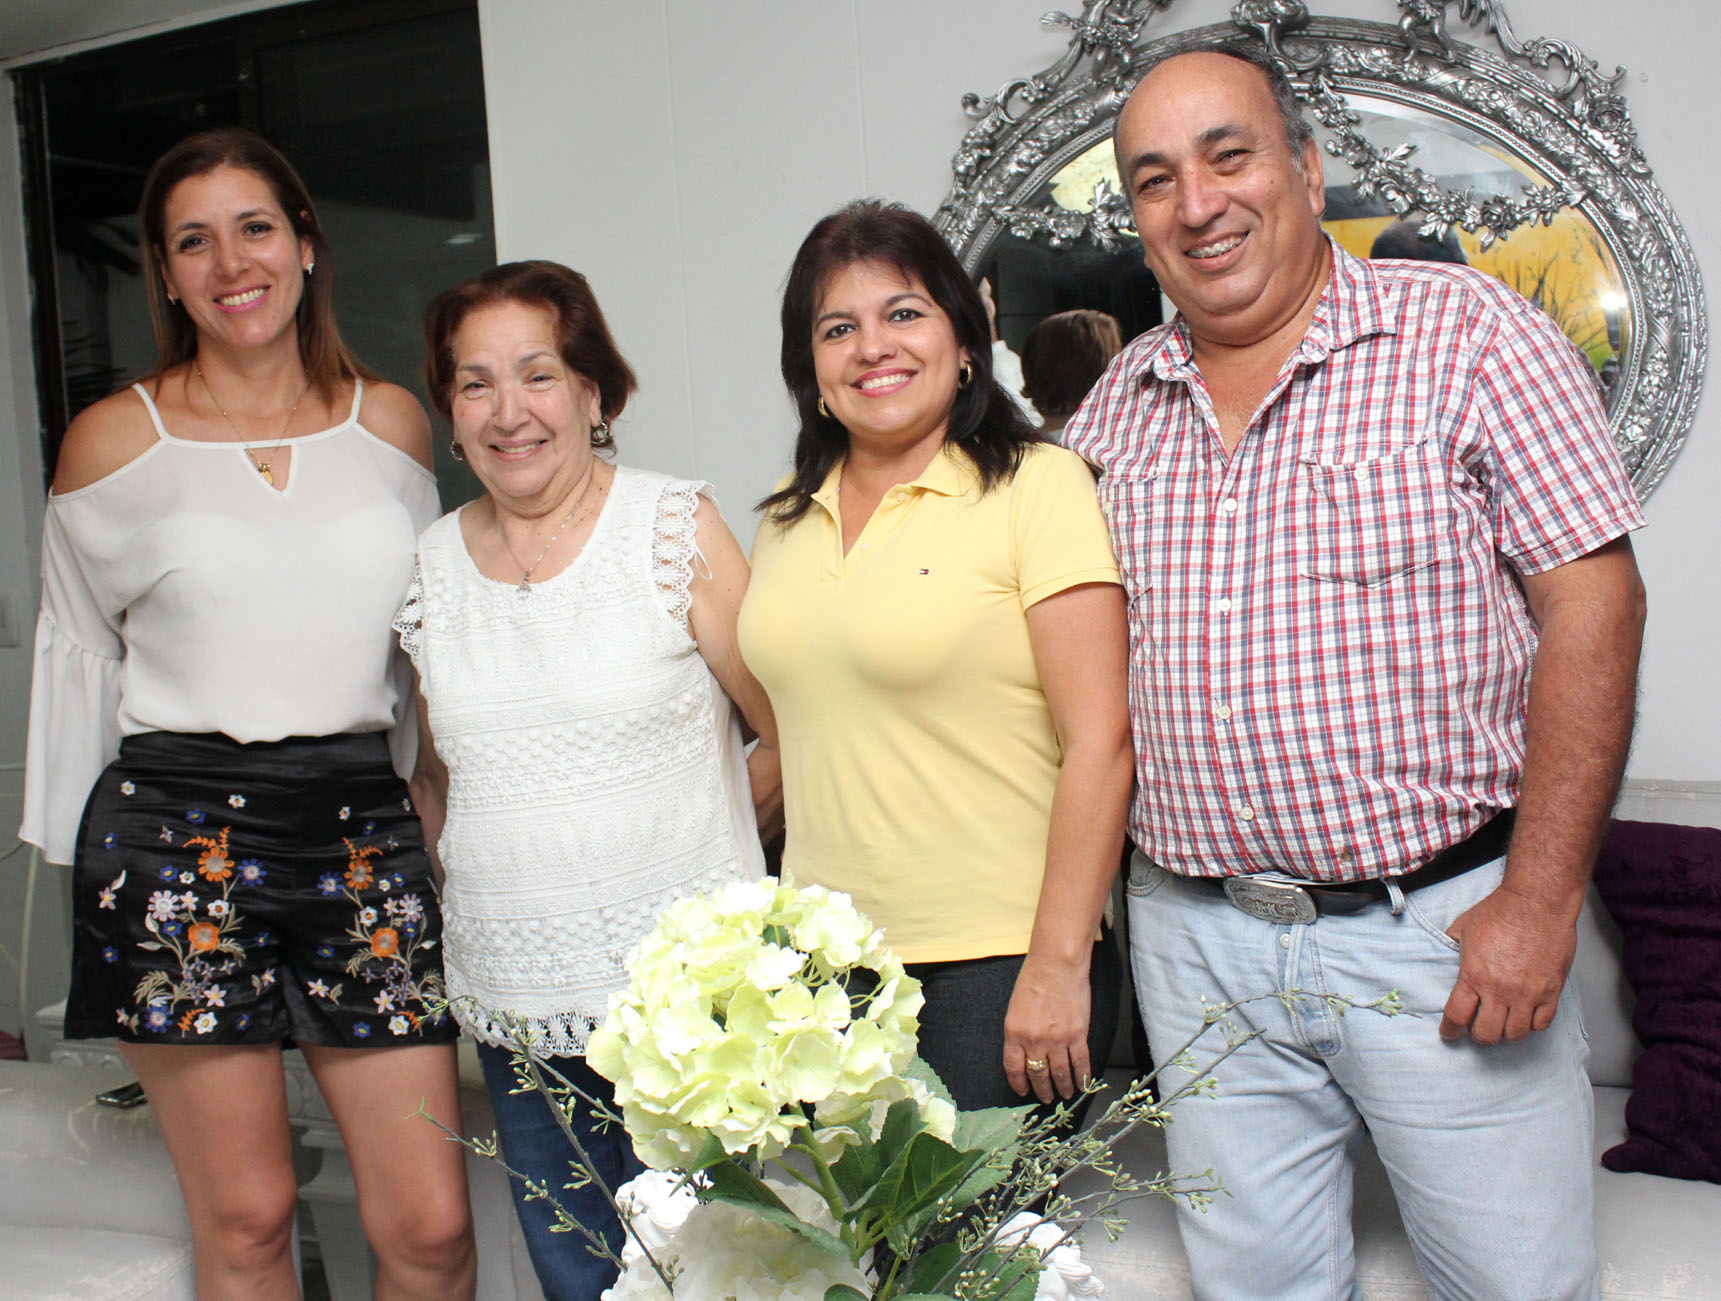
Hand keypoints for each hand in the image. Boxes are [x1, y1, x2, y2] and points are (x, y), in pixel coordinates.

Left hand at [1003, 953, 1091, 1103]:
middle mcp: (1034, 1040)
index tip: (1023, 1090)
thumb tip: (1026, 1051)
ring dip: (1062, 1087)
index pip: (1014, 1068)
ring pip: (1059, 1073)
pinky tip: (1082, 1085)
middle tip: (1045, 1098)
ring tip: (1064, 1095)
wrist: (1057, 964)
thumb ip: (1019, 1031)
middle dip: (1041, 1090)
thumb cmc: (1034, 978)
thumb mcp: (1015, 1007)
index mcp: (1014, 1033)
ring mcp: (1057, 1039)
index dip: (1018, 1083)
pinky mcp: (1077, 1035)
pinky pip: (1080, 1062)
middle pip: (1037, 1074)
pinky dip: (1082, 1077)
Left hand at [1439, 884, 1575, 1044]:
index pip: (1457, 1016)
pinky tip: (1524, 1016)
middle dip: (1478, 1035)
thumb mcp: (1463, 928)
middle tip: (1477, 1028)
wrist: (1536, 902)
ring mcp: (1528, 993)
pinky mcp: (1551, 991)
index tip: (1449, 1033)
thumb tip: (1446, 957)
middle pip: (1487, 1033)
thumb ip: (1452, 948)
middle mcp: (1500, 989)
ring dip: (1505, 1033)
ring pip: (1515, 1034)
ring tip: (1501, 1023)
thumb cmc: (1500, 911)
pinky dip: (1531, 1025)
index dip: (1450, 1030)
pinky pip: (1542, 1024)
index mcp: (1474, 975)